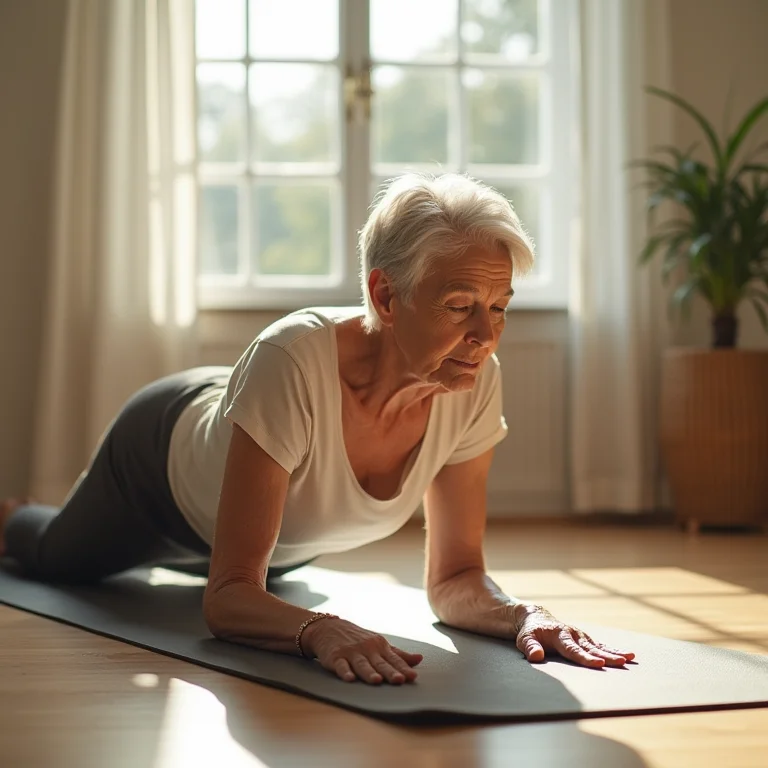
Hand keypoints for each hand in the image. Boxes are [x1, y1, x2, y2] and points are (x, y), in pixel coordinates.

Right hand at [301, 617, 422, 684]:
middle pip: (380, 663)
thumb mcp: (379, 644)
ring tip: (377, 681)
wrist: (329, 628)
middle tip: (400, 680)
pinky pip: (341, 665)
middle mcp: (367, 649)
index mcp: (380, 646)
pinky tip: (350, 678)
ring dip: (369, 672)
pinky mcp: (336, 657)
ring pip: (362, 664)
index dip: (403, 668)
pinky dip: (345, 671)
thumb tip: (420, 659)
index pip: (394, 659)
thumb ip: (398, 654)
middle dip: (390, 672)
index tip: (412, 677)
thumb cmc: (359, 638)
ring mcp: (351, 652)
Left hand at [513, 604, 635, 667]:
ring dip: (614, 652)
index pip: (573, 650)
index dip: (586, 658)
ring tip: (630, 658)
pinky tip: (627, 655)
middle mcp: (573, 634)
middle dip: (607, 655)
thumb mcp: (525, 639)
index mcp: (559, 635)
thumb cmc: (530, 632)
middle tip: (623, 662)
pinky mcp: (584, 638)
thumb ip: (530, 648)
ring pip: (599, 645)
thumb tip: (536, 657)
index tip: (599, 663)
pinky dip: (613, 649)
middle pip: (591, 648)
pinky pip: (600, 644)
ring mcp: (580, 635)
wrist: (536, 618)